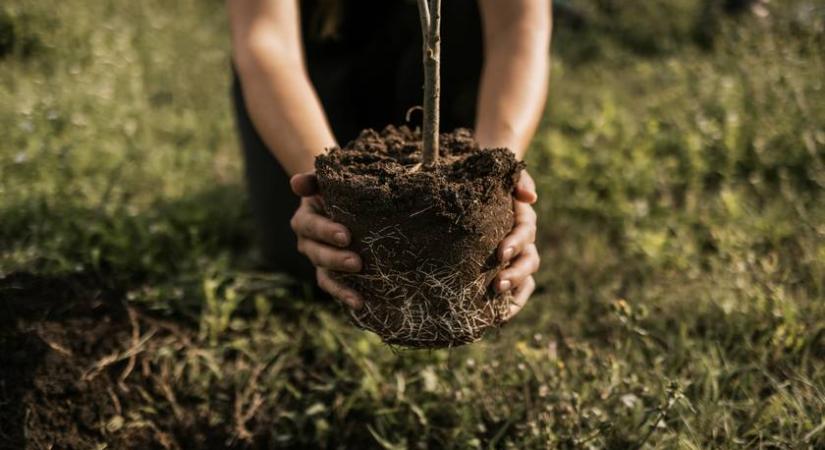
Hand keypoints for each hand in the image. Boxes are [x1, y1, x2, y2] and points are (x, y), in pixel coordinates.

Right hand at [290, 173, 363, 308]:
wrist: (343, 200)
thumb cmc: (336, 188)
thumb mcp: (325, 180)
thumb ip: (313, 180)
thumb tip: (296, 183)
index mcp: (304, 219)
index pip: (311, 226)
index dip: (326, 232)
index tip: (346, 236)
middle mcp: (308, 242)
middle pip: (317, 254)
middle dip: (336, 260)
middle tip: (357, 263)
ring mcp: (319, 259)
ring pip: (324, 275)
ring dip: (340, 286)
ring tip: (357, 297)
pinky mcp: (331, 272)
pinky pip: (334, 286)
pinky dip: (345, 296)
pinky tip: (361, 304)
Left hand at [494, 170, 539, 319]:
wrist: (473, 184)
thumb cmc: (486, 179)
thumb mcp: (502, 173)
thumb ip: (517, 179)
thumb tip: (530, 197)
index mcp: (522, 217)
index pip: (525, 231)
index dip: (516, 242)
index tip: (501, 252)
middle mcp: (523, 240)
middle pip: (528, 259)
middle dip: (515, 273)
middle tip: (498, 283)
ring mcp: (516, 257)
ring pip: (525, 278)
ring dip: (514, 290)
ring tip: (497, 300)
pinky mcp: (505, 270)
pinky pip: (515, 291)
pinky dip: (510, 304)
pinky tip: (497, 317)